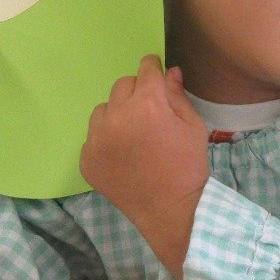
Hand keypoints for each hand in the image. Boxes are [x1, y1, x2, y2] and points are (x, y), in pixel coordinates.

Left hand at [81, 55, 208, 277]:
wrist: (171, 211)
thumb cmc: (188, 166)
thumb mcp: (193, 126)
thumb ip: (177, 95)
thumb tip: (168, 71)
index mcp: (147, 104)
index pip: (145, 69)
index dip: (153, 69)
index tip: (155, 73)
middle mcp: (117, 116)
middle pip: (122, 85)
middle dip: (136, 92)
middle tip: (149, 111)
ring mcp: (96, 139)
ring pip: (104, 109)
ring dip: (117, 114)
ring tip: (133, 135)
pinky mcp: (86, 158)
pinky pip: (93, 136)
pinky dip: (106, 140)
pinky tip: (123, 155)